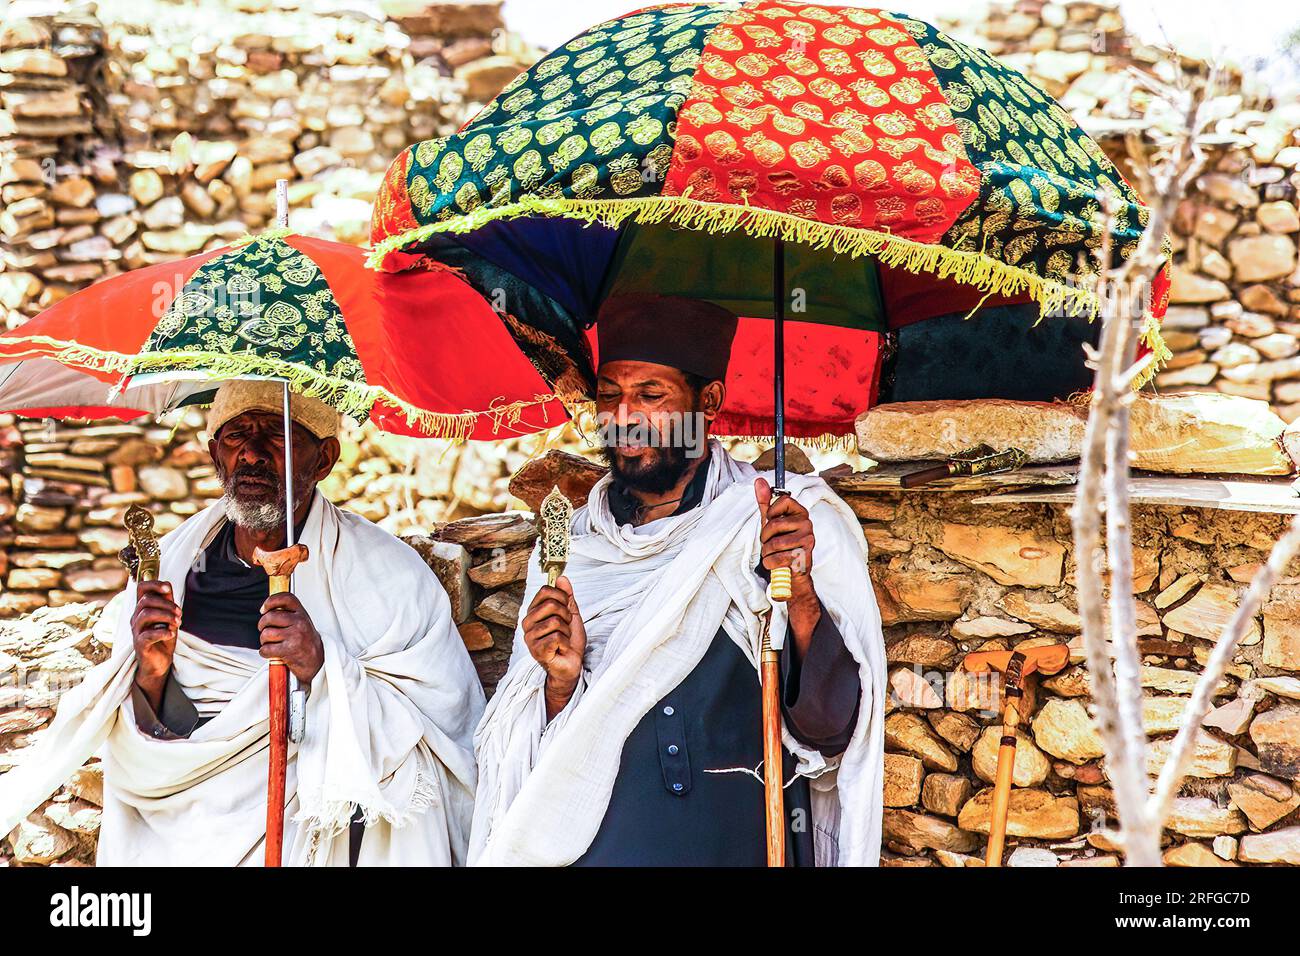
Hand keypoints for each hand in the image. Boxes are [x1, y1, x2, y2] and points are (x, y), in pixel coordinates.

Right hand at [131, 580, 180, 708]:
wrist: (159, 662)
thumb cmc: (163, 638)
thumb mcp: (168, 618)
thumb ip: (167, 602)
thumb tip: (168, 586)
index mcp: (142, 609)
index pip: (141, 588)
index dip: (154, 584)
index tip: (168, 590)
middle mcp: (136, 618)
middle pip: (146, 601)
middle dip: (167, 605)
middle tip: (180, 614)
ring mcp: (136, 631)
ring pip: (146, 614)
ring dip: (166, 616)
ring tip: (177, 623)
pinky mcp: (139, 645)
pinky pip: (147, 635)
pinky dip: (162, 633)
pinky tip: (171, 634)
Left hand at [258, 592, 323, 682]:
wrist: (316, 660)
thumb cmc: (305, 640)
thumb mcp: (301, 622)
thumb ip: (288, 613)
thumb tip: (266, 609)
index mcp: (302, 613)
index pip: (285, 598)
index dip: (270, 601)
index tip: (264, 609)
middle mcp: (300, 622)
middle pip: (270, 617)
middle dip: (262, 625)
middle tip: (265, 630)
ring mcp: (295, 636)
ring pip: (266, 634)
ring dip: (264, 641)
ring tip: (271, 643)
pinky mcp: (289, 650)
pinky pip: (266, 649)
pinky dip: (265, 653)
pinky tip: (273, 653)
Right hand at [522, 576, 586, 719]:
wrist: (572, 664)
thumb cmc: (569, 640)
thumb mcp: (571, 614)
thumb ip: (566, 596)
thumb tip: (561, 578)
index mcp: (533, 612)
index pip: (546, 590)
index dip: (562, 598)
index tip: (566, 610)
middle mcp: (527, 623)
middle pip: (551, 604)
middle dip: (566, 616)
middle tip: (566, 628)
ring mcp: (530, 637)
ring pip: (555, 622)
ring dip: (566, 632)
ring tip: (563, 640)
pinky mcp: (536, 651)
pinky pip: (557, 637)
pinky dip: (565, 644)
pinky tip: (561, 649)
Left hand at [755, 477, 820, 649]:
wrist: (792, 574)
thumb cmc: (781, 546)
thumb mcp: (771, 522)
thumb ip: (765, 502)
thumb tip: (758, 480)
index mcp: (801, 512)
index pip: (784, 499)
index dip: (771, 511)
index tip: (771, 520)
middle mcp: (807, 524)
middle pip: (774, 523)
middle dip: (765, 537)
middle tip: (769, 543)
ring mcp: (808, 540)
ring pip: (773, 543)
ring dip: (766, 553)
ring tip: (773, 555)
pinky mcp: (804, 556)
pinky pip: (777, 558)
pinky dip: (770, 564)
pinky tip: (776, 564)